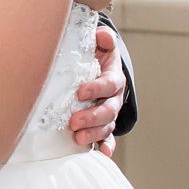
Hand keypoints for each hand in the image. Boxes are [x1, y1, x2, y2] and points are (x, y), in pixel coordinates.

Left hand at [72, 26, 125, 156]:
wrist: (98, 69)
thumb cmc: (94, 57)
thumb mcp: (99, 45)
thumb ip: (103, 39)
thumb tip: (103, 35)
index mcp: (113, 78)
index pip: (109, 84)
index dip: (96, 88)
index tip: (80, 92)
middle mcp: (114, 97)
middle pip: (108, 109)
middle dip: (92, 117)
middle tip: (74, 121)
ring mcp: (109, 112)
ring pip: (107, 126)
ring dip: (94, 133)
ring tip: (78, 138)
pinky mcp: (103, 124)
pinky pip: (108, 137)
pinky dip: (106, 146)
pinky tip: (102, 153)